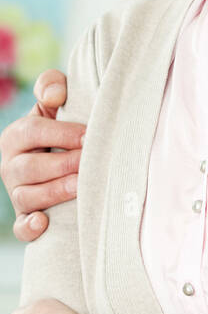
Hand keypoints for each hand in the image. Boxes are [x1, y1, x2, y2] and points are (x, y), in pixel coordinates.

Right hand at [0, 70, 83, 240]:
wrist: (63, 155)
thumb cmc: (62, 125)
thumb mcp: (54, 101)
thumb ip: (52, 86)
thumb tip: (54, 96)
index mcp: (16, 136)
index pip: (32, 132)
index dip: (61, 133)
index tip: (90, 135)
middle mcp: (11, 166)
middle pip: (30, 167)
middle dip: (62, 164)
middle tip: (89, 161)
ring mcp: (17, 193)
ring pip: (27, 197)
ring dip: (55, 192)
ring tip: (81, 186)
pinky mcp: (26, 217)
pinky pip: (21, 227)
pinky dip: (29, 227)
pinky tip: (43, 222)